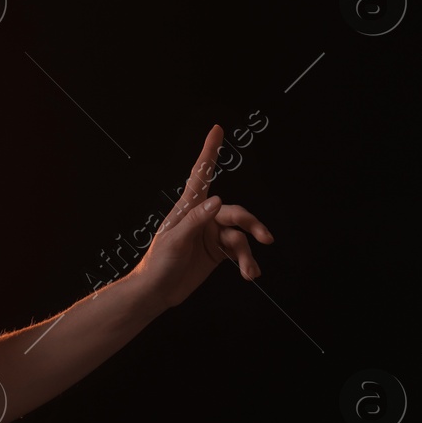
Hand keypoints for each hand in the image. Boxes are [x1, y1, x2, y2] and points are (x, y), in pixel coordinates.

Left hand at [131, 124, 273, 310]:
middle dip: (250, 223)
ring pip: (239, 234)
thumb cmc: (158, 264)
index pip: (201, 174)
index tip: (217, 130)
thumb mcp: (175, 241)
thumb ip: (196, 220)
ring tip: (250, 271)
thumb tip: (217, 201)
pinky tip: (250, 273)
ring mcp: (211, 234)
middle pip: (234, 211)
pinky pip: (239, 250)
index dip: (210, 151)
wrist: (157, 292)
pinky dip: (246, 261)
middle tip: (264, 237)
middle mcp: (202, 217)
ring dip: (247, 252)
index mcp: (187, 208)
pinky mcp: (217, 251)